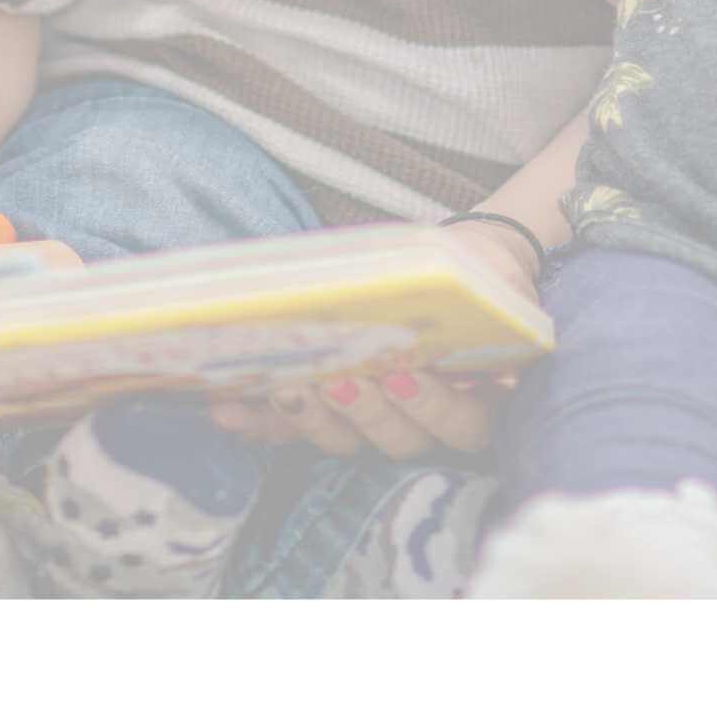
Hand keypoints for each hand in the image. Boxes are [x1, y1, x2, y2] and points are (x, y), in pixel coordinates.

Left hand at [209, 219, 541, 455]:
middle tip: (338, 377)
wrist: (452, 272)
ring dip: (312, 419)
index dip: (434, 408)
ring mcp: (373, 426)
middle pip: (400, 440)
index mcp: (484, 399)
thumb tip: (451, 284)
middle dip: (363, 411)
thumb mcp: (488, 278)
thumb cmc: (473, 276)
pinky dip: (261, 424)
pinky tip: (228, 409)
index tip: (404, 376)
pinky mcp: (328, 417)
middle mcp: (428, 425)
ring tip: (285, 385)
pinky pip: (294, 434)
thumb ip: (485, 292)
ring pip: (345, 443)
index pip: (466, 425)